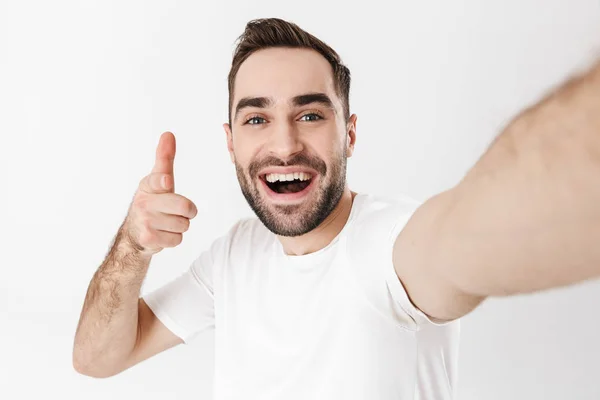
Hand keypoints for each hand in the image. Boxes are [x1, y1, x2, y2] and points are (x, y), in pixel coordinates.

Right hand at [121, 132, 197, 255]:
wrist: (134, 234)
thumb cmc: (152, 202)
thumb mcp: (158, 179)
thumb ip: (165, 158)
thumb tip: (168, 134)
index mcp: (148, 185)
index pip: (158, 180)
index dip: (163, 182)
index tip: (166, 181)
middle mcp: (144, 202)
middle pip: (185, 207)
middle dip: (188, 211)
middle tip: (177, 211)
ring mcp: (145, 221)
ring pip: (184, 224)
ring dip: (180, 226)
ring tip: (166, 223)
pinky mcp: (149, 239)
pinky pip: (178, 239)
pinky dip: (174, 239)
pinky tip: (162, 234)